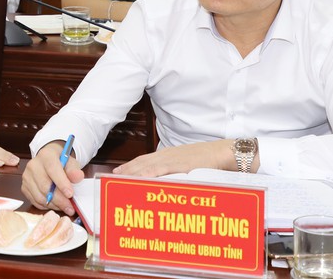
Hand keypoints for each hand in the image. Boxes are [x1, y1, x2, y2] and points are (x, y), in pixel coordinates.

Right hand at [21, 140, 83, 215]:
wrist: (48, 160)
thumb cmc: (60, 162)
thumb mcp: (71, 162)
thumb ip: (74, 170)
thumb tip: (77, 177)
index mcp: (46, 155)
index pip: (52, 169)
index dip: (61, 183)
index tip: (70, 194)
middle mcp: (33, 165)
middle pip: (45, 186)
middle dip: (59, 200)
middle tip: (70, 207)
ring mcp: (27, 177)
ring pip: (39, 196)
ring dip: (54, 205)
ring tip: (64, 206)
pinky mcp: (24, 187)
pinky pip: (35, 201)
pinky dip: (47, 206)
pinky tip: (55, 204)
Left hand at [113, 139, 233, 176]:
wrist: (220, 153)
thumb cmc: (207, 160)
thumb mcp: (187, 163)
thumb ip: (175, 169)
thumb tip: (167, 178)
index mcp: (167, 155)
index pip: (143, 160)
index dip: (129, 166)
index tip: (118, 172)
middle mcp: (166, 155)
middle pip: (141, 163)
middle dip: (126, 170)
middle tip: (112, 178)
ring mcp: (171, 159)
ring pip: (146, 166)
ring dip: (132, 173)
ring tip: (119, 180)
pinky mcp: (179, 165)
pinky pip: (160, 170)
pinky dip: (148, 174)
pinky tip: (139, 179)